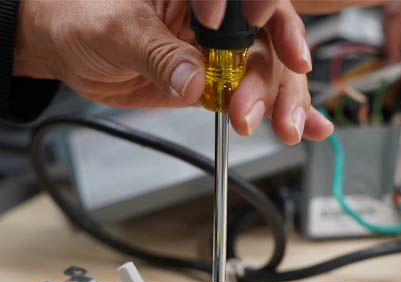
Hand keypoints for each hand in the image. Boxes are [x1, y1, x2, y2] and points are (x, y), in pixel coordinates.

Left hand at [14, 0, 332, 144]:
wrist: (69, 49)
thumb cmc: (84, 20)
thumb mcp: (117, 31)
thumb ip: (158, 54)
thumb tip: (194, 81)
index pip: (246, 0)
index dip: (272, 19)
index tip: (275, 44)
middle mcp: (217, 19)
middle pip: (267, 42)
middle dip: (272, 79)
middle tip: (254, 111)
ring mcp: (218, 52)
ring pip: (267, 73)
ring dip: (282, 102)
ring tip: (289, 128)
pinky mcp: (213, 82)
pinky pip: (250, 96)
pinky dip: (279, 110)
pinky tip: (309, 125)